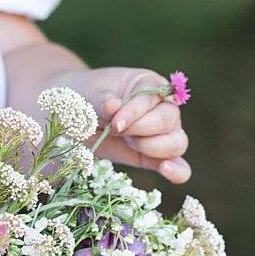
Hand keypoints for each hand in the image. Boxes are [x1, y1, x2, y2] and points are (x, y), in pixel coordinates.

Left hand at [65, 67, 191, 183]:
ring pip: (177, 143)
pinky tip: (166, 170)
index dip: (135, 113)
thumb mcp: (91, 94)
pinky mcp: (154, 157)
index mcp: (149, 84)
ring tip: (128, 142)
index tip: (114, 123)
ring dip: (152, 147)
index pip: (152, 98)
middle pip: (168, 120)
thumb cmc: (87, 98)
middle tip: (116, 130)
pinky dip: (177, 171)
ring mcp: (162, 134)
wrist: (75, 118)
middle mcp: (162, 107)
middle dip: (141, 129)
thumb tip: (113, 106)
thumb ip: (102, 100)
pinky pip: (179, 166)